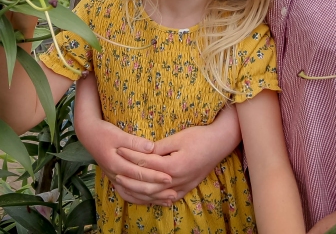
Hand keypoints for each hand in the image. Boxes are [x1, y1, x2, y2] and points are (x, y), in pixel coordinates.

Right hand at [82, 118, 172, 204]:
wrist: (89, 135)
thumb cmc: (105, 132)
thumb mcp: (119, 134)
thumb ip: (135, 142)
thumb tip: (151, 148)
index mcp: (116, 163)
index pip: (138, 173)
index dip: (154, 176)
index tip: (169, 178)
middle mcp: (115, 174)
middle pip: (138, 188)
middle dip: (157, 191)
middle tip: (174, 193)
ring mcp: (114, 178)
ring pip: (133, 194)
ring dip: (151, 199)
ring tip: (167, 201)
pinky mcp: (115, 179)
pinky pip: (127, 194)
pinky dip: (139, 199)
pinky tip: (151, 201)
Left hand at [113, 105, 241, 201]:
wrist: (221, 142)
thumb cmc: (200, 136)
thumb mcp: (179, 137)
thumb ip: (159, 147)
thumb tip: (142, 152)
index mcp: (174, 166)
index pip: (146, 164)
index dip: (130, 156)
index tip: (118, 149)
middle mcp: (178, 180)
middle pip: (147, 184)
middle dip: (129, 178)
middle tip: (114, 170)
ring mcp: (183, 187)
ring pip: (155, 195)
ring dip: (138, 191)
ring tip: (123, 184)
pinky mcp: (186, 188)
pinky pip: (165, 198)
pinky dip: (152, 198)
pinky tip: (142, 195)